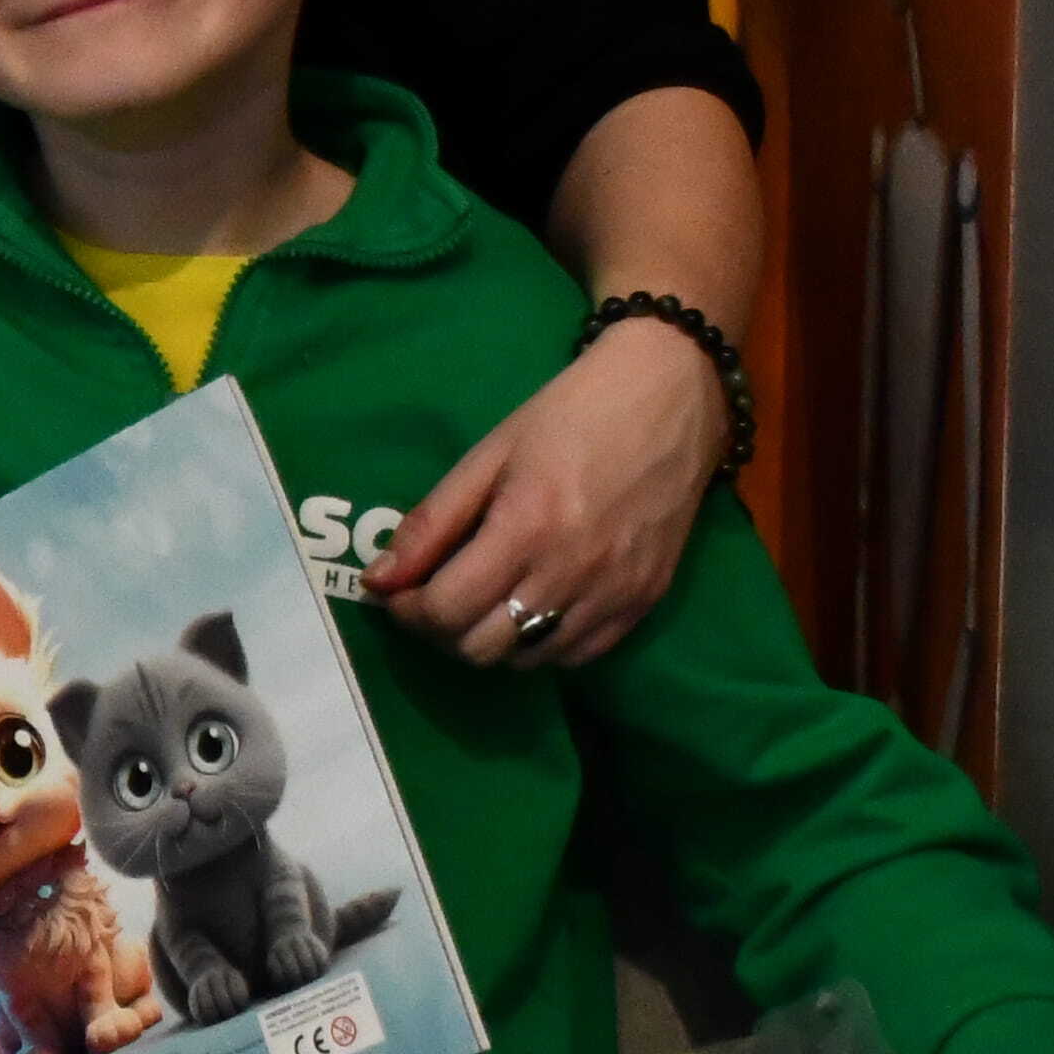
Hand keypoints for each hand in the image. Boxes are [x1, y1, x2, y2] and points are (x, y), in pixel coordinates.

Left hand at [366, 311, 723, 665]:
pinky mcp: (646, 599)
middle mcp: (571, 572)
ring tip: (484, 602)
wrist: (675, 392)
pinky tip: (532, 609)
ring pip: (528, 661)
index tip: (399, 593)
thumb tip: (378, 582)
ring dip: (491, 641)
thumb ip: (431, 523)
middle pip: (481, 648)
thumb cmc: (573, 413)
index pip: (446, 611)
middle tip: (437, 598)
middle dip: (442, 630)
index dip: (408, 612)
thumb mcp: (490, 455)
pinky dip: (542, 645)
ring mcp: (614, 592)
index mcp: (526, 528)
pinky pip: (578, 655)